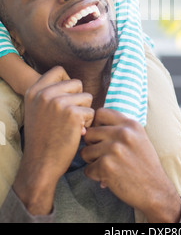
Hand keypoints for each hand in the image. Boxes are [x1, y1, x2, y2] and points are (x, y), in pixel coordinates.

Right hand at [13, 66, 94, 214]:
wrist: (40, 164)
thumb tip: (75, 83)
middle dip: (79, 100)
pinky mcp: (72, 114)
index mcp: (34, 91)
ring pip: (87, 97)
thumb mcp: (37, 110)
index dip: (68, 83)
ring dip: (85, 112)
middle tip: (70, 117)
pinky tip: (76, 133)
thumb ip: (50, 94)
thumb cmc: (43, 138)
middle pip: (77, 83)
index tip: (67, 98)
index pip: (59, 70)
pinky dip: (87, 124)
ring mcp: (58, 102)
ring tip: (72, 125)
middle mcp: (45, 94)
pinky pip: (91, 112)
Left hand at [80, 108, 180, 222]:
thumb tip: (91, 126)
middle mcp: (123, 133)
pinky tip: (107, 178)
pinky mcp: (106, 166)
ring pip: (85, 151)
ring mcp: (114, 149)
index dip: (95, 124)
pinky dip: (94, 176)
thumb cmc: (145, 165)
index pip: (100, 113)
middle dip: (91, 145)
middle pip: (90, 132)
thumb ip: (120, 128)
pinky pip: (87, 169)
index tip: (100, 136)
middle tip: (101, 156)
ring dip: (92, 162)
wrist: (156, 190)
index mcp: (131, 124)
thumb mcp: (139, 138)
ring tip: (106, 167)